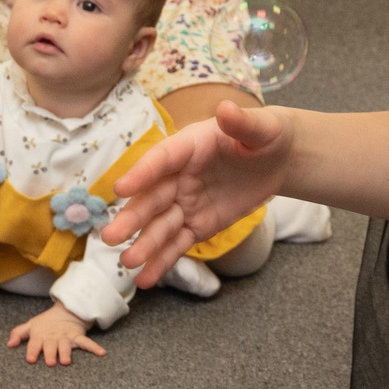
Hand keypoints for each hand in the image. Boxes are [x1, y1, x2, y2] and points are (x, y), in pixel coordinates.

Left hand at [7, 302, 105, 365]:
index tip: (31, 359)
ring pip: (66, 345)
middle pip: (51, 346)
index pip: (34, 343)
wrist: (66, 311)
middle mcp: (53, 337)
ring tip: (66, 361)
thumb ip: (19, 334)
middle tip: (51, 362)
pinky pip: (86, 342)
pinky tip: (101, 353)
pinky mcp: (77, 336)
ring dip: (66, 352)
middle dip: (51, 353)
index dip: (32, 351)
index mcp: (40, 335)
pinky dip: (94, 348)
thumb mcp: (31, 326)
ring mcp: (66, 336)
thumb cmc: (45, 324)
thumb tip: (9, 345)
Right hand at [103, 100, 293, 281]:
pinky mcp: (198, 225)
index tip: (121, 188)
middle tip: (110, 237)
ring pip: (160, 225)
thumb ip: (242, 122)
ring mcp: (186, 202)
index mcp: (189, 146)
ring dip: (143, 244)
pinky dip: (162, 261)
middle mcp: (180, 176)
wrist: (278, 160)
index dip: (142, 173)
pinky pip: (177, 244)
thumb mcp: (262, 127)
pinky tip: (145, 280)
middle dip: (132, 217)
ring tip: (127, 263)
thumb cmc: (266, 135)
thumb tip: (226, 108)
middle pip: (152, 198)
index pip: (162, 159)